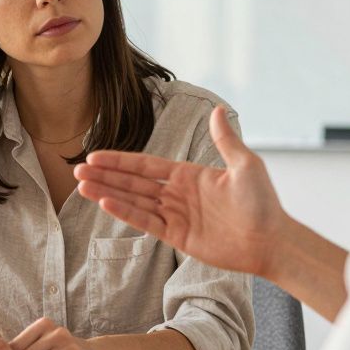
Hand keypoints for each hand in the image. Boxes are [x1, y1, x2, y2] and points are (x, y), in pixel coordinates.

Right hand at [74, 106, 292, 278]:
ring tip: (82, 187)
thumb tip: (216, 109)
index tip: (95, 156)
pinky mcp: (178, 237)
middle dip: (105, 177)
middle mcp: (177, 194)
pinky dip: (126, 213)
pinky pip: (146, 222)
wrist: (272, 241)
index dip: (120, 161)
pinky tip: (106, 204)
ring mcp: (176, 216)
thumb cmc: (264, 203)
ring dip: (108, 194)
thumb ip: (226, 140)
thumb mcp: (246, 166)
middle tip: (77, 171)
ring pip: (134, 201)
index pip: (146, 165)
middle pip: (133, 183)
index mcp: (189, 175)